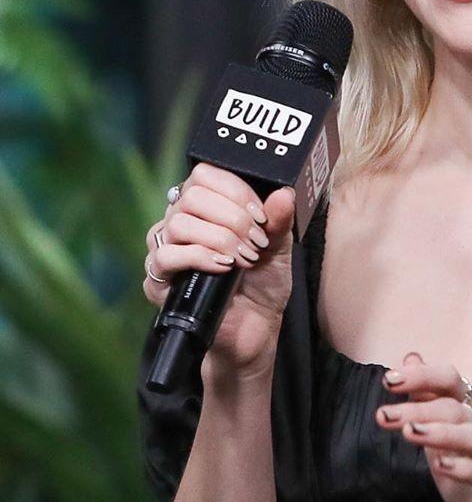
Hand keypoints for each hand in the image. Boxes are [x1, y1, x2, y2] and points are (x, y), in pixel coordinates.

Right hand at [142, 163, 296, 372]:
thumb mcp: (278, 248)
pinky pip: (166, 256)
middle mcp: (180, 222)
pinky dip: (199, 258)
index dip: (235, 190)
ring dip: (219, 239)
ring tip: (244, 259)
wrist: (254, 326)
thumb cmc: (262, 282)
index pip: (205, 174)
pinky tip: (223, 267)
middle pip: (192, 196)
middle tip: (255, 243)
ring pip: (178, 224)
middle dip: (232, 218)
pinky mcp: (158, 280)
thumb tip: (284, 194)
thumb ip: (279, 221)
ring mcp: (165, 249)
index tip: (261, 216)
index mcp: (206, 206)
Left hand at [373, 352, 471, 501]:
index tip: (388, 381)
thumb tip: (408, 359)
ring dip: (439, 433)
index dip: (422, 377)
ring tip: (409, 433)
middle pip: (455, 407)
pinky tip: (441, 466)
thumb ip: (426, 404)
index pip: (451, 381)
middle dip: (417, 409)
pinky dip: (464, 468)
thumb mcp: (443, 442)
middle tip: (384, 416)